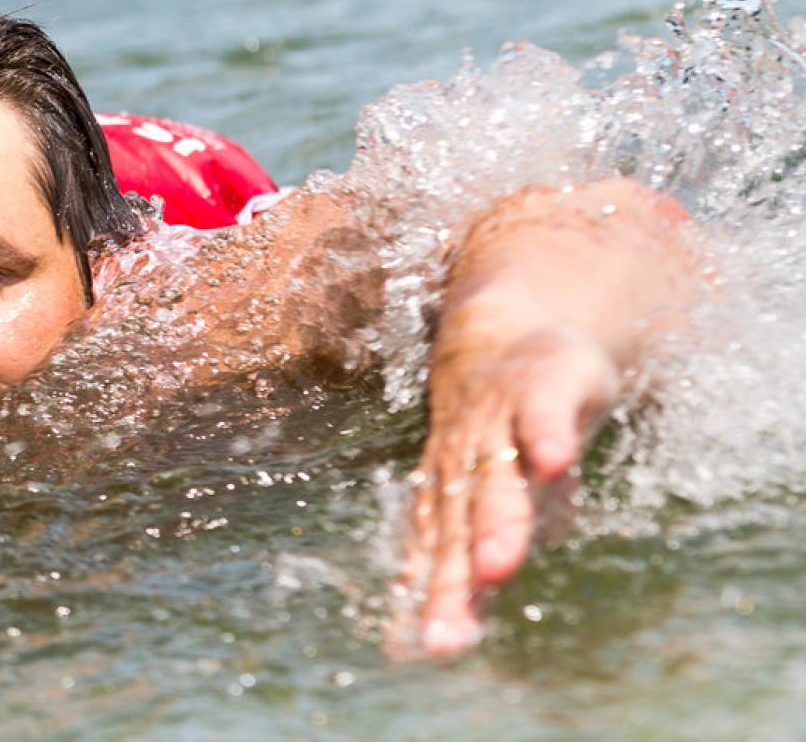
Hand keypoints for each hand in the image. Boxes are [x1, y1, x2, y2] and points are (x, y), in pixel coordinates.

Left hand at [389, 297, 620, 656]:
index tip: (428, 649)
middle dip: (454, 582)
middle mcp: (467, 468)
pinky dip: (547, 435)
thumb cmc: (493, 430)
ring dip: (498, 521)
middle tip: (447, 634)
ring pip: (498, 479)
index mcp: (452, 498)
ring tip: (495, 565)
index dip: (434, 601)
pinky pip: (543, 413)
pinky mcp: (540, 389)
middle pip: (460, 531)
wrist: (502, 334)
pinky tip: (554, 460)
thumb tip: (440, 622)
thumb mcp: (483, 492)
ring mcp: (500, 426)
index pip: (440, 557)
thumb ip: (467, 550)